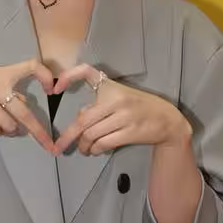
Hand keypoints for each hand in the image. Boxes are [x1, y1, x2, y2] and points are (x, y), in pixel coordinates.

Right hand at [0, 59, 56, 153]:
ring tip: (6, 126)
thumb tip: (25, 106)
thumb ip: (7, 89)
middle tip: (50, 145)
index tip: (52, 89)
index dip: (45, 75)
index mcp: (2, 73)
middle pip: (24, 112)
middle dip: (39, 131)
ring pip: (9, 126)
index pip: (30, 66)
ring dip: (11, 130)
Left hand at [53, 64, 191, 155]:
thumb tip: (80, 120)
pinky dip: (95, 150)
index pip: (86, 71)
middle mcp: (115, 99)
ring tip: (83, 149)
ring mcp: (123, 117)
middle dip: (68, 136)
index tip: (55, 89)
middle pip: (83, 120)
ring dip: (83, 146)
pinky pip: (104, 144)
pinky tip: (94, 151)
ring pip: (92, 135)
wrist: (167, 119)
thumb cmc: (138, 106)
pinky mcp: (130, 133)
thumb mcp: (118, 96)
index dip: (68, 77)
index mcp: (110, 85)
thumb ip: (99, 105)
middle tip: (58, 147)